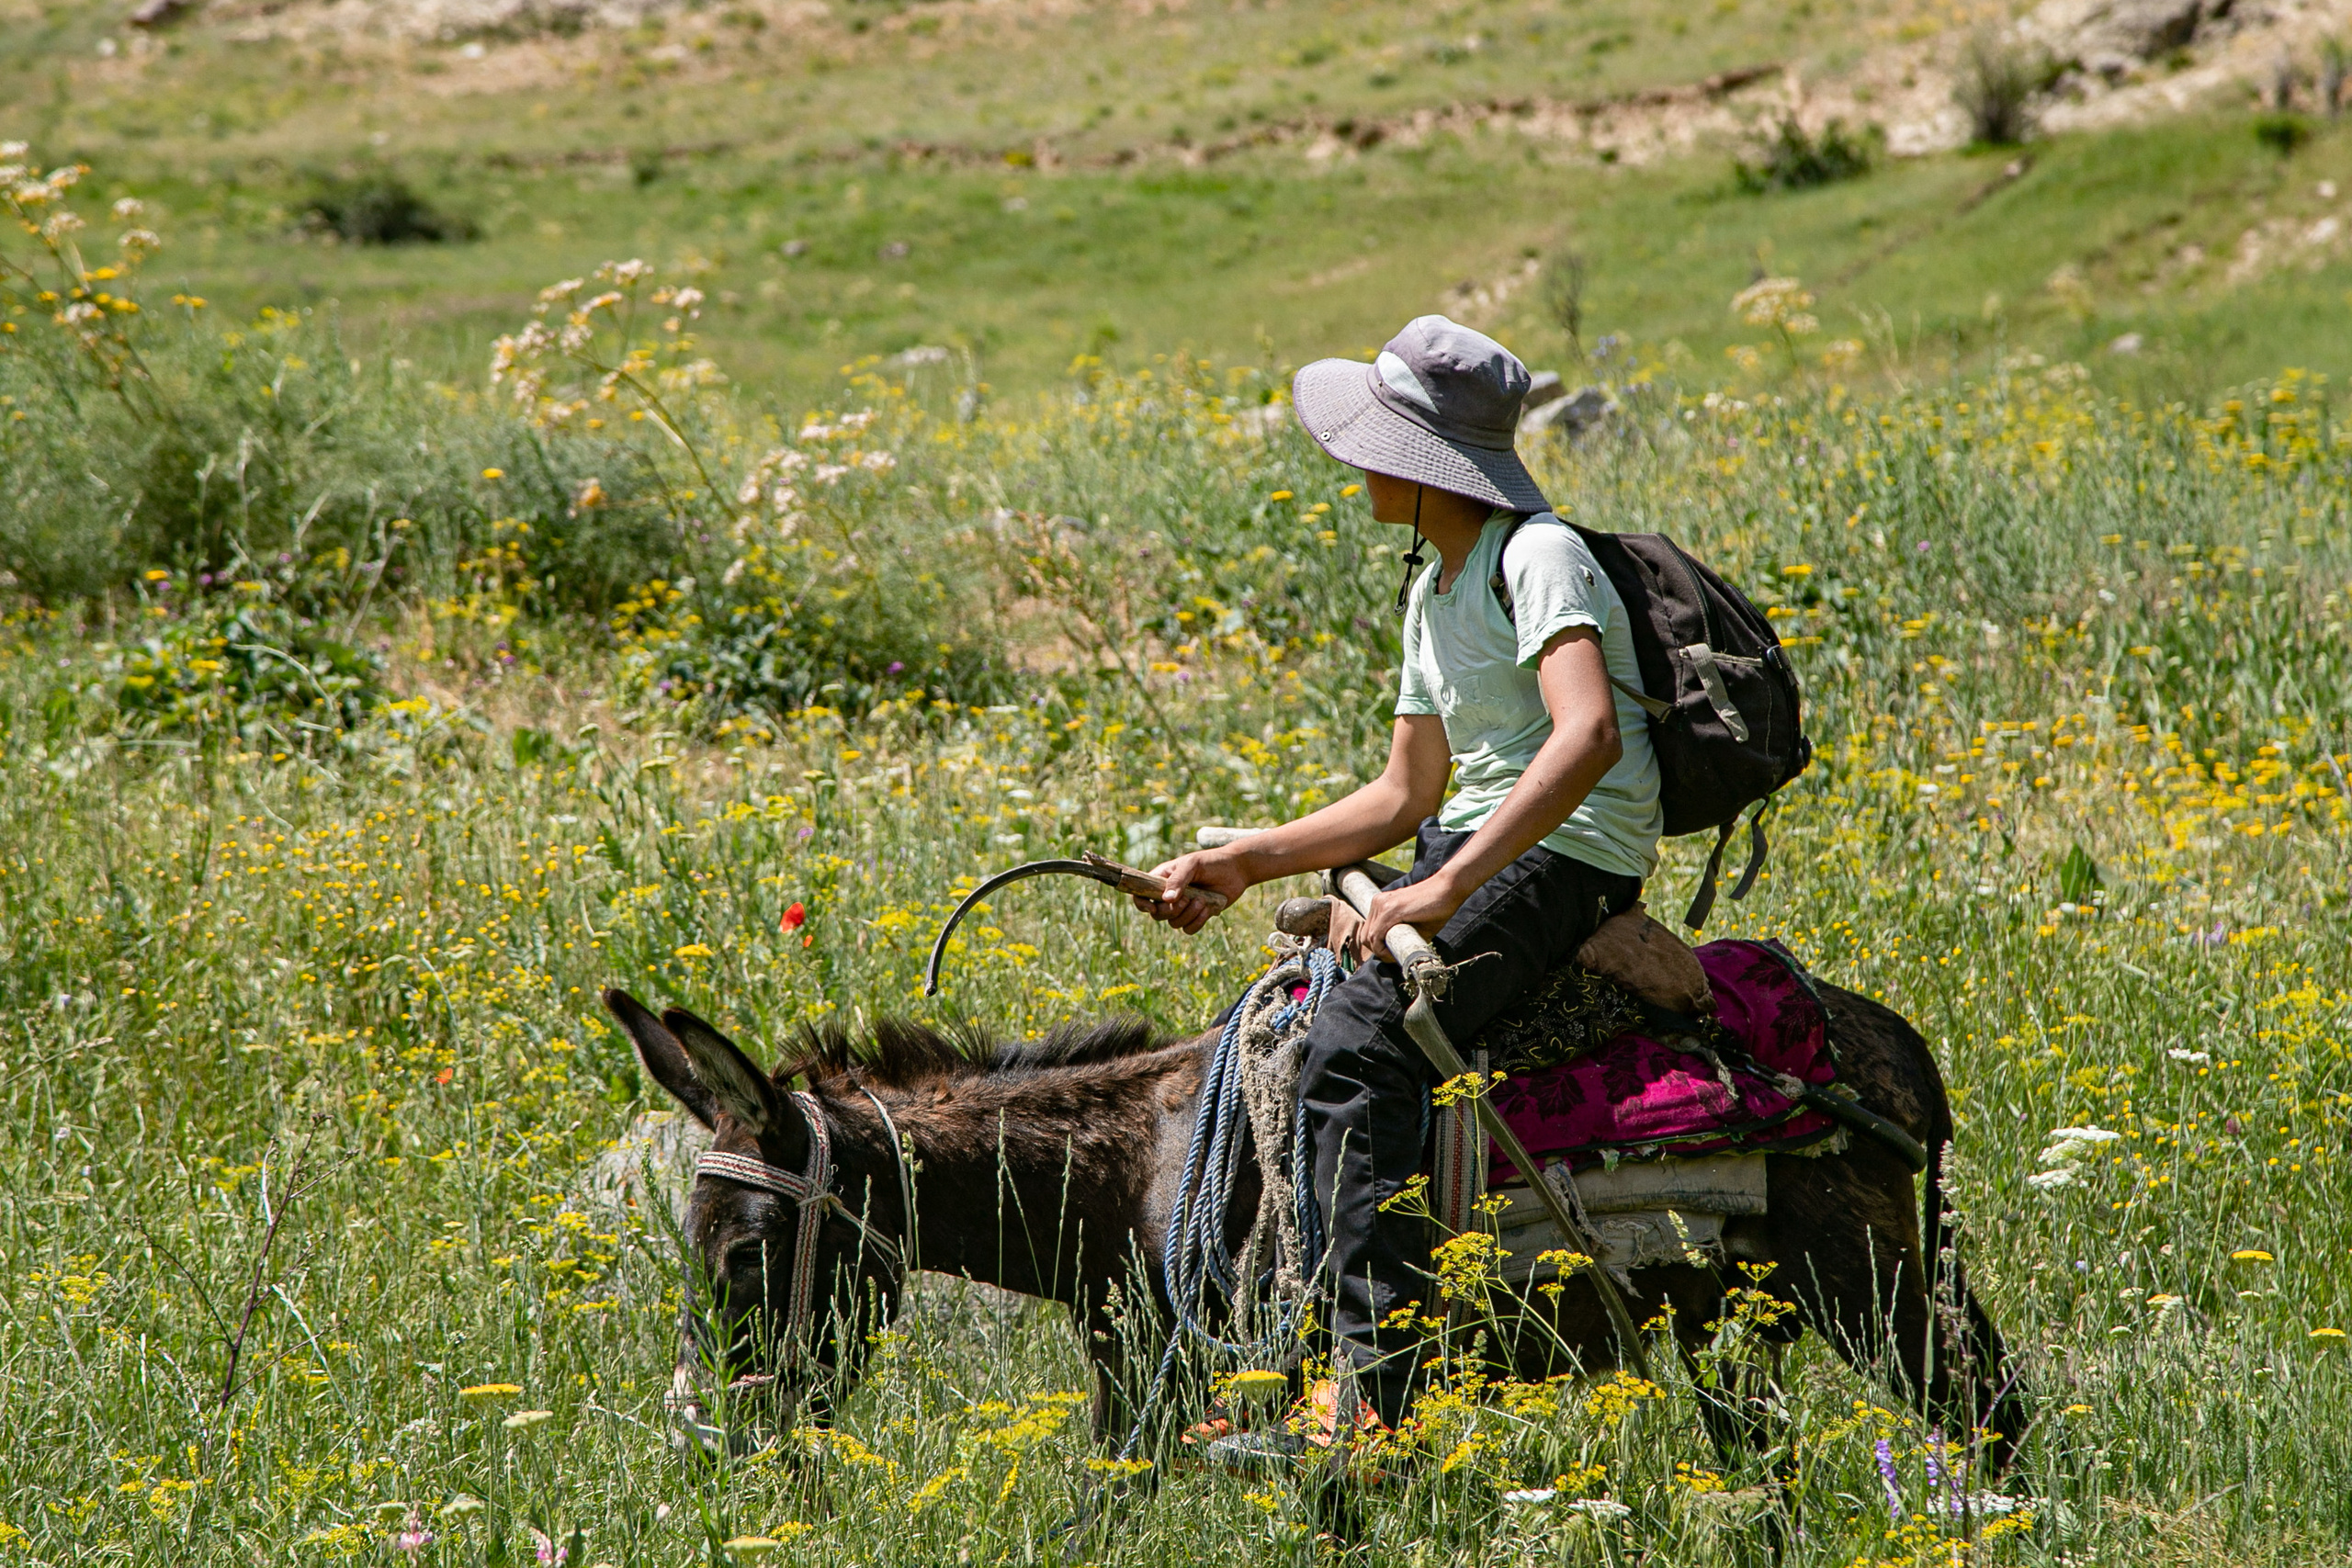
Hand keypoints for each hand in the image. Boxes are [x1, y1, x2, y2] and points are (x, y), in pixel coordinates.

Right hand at [1131, 850, 1250, 936]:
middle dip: (1172, 910)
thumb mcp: (1192, 865)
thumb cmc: (1211, 862)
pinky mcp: (1196, 916)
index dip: (1141, 904)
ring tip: (1202, 900)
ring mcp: (1182, 907)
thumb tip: (1166, 900)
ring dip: (1188, 915)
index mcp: (1162, 880)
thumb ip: (1178, 880)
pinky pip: (1189, 929)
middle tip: (1187, 899)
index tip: (1152, 907)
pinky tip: (1208, 908)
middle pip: (1157, 914)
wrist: (1236, 870)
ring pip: (1174, 923)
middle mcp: (1169, 895)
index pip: (1141, 895)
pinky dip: (1198, 921)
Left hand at [1354, 874, 1467, 965]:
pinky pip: (1376, 937)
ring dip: (1380, 952)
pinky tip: (1395, 954)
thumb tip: (1396, 955)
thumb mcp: (1413, 924)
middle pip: (1365, 936)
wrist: (1448, 889)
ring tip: (1397, 956)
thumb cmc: (1435, 907)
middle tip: (1395, 956)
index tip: (1393, 953)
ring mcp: (1382, 905)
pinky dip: (1382, 950)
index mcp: (1381, 903)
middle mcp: (1377, 902)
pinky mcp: (1390, 910)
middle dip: (1378, 951)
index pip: (1369, 931)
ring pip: (1369, 938)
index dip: (1378, 947)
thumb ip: (1401, 934)